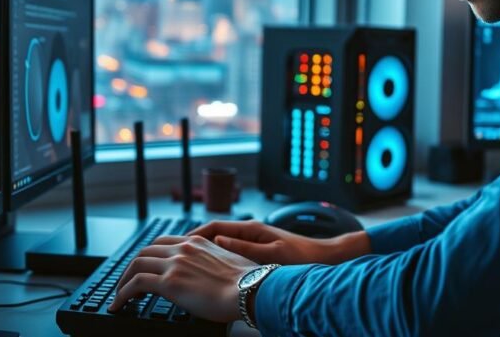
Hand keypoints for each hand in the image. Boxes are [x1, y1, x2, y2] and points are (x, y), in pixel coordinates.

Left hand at [107, 234, 256, 322]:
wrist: (250, 289)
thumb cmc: (246, 282)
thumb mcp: (227, 261)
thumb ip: (211, 261)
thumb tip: (207, 273)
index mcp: (197, 242)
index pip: (163, 243)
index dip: (150, 256)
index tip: (145, 268)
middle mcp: (183, 248)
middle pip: (146, 252)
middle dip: (133, 267)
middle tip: (128, 282)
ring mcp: (175, 264)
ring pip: (136, 265)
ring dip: (124, 281)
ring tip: (120, 295)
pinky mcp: (169, 282)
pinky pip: (135, 284)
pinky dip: (122, 294)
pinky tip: (119, 304)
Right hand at [188, 220, 370, 264]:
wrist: (324, 259)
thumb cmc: (302, 256)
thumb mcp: (271, 254)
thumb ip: (243, 248)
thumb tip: (217, 243)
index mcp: (250, 229)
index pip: (213, 228)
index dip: (193, 235)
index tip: (179, 245)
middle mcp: (249, 232)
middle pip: (213, 235)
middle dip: (194, 243)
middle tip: (175, 255)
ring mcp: (252, 241)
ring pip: (220, 244)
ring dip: (204, 251)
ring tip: (187, 264)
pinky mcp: (257, 251)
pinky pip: (230, 253)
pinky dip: (217, 259)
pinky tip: (211, 271)